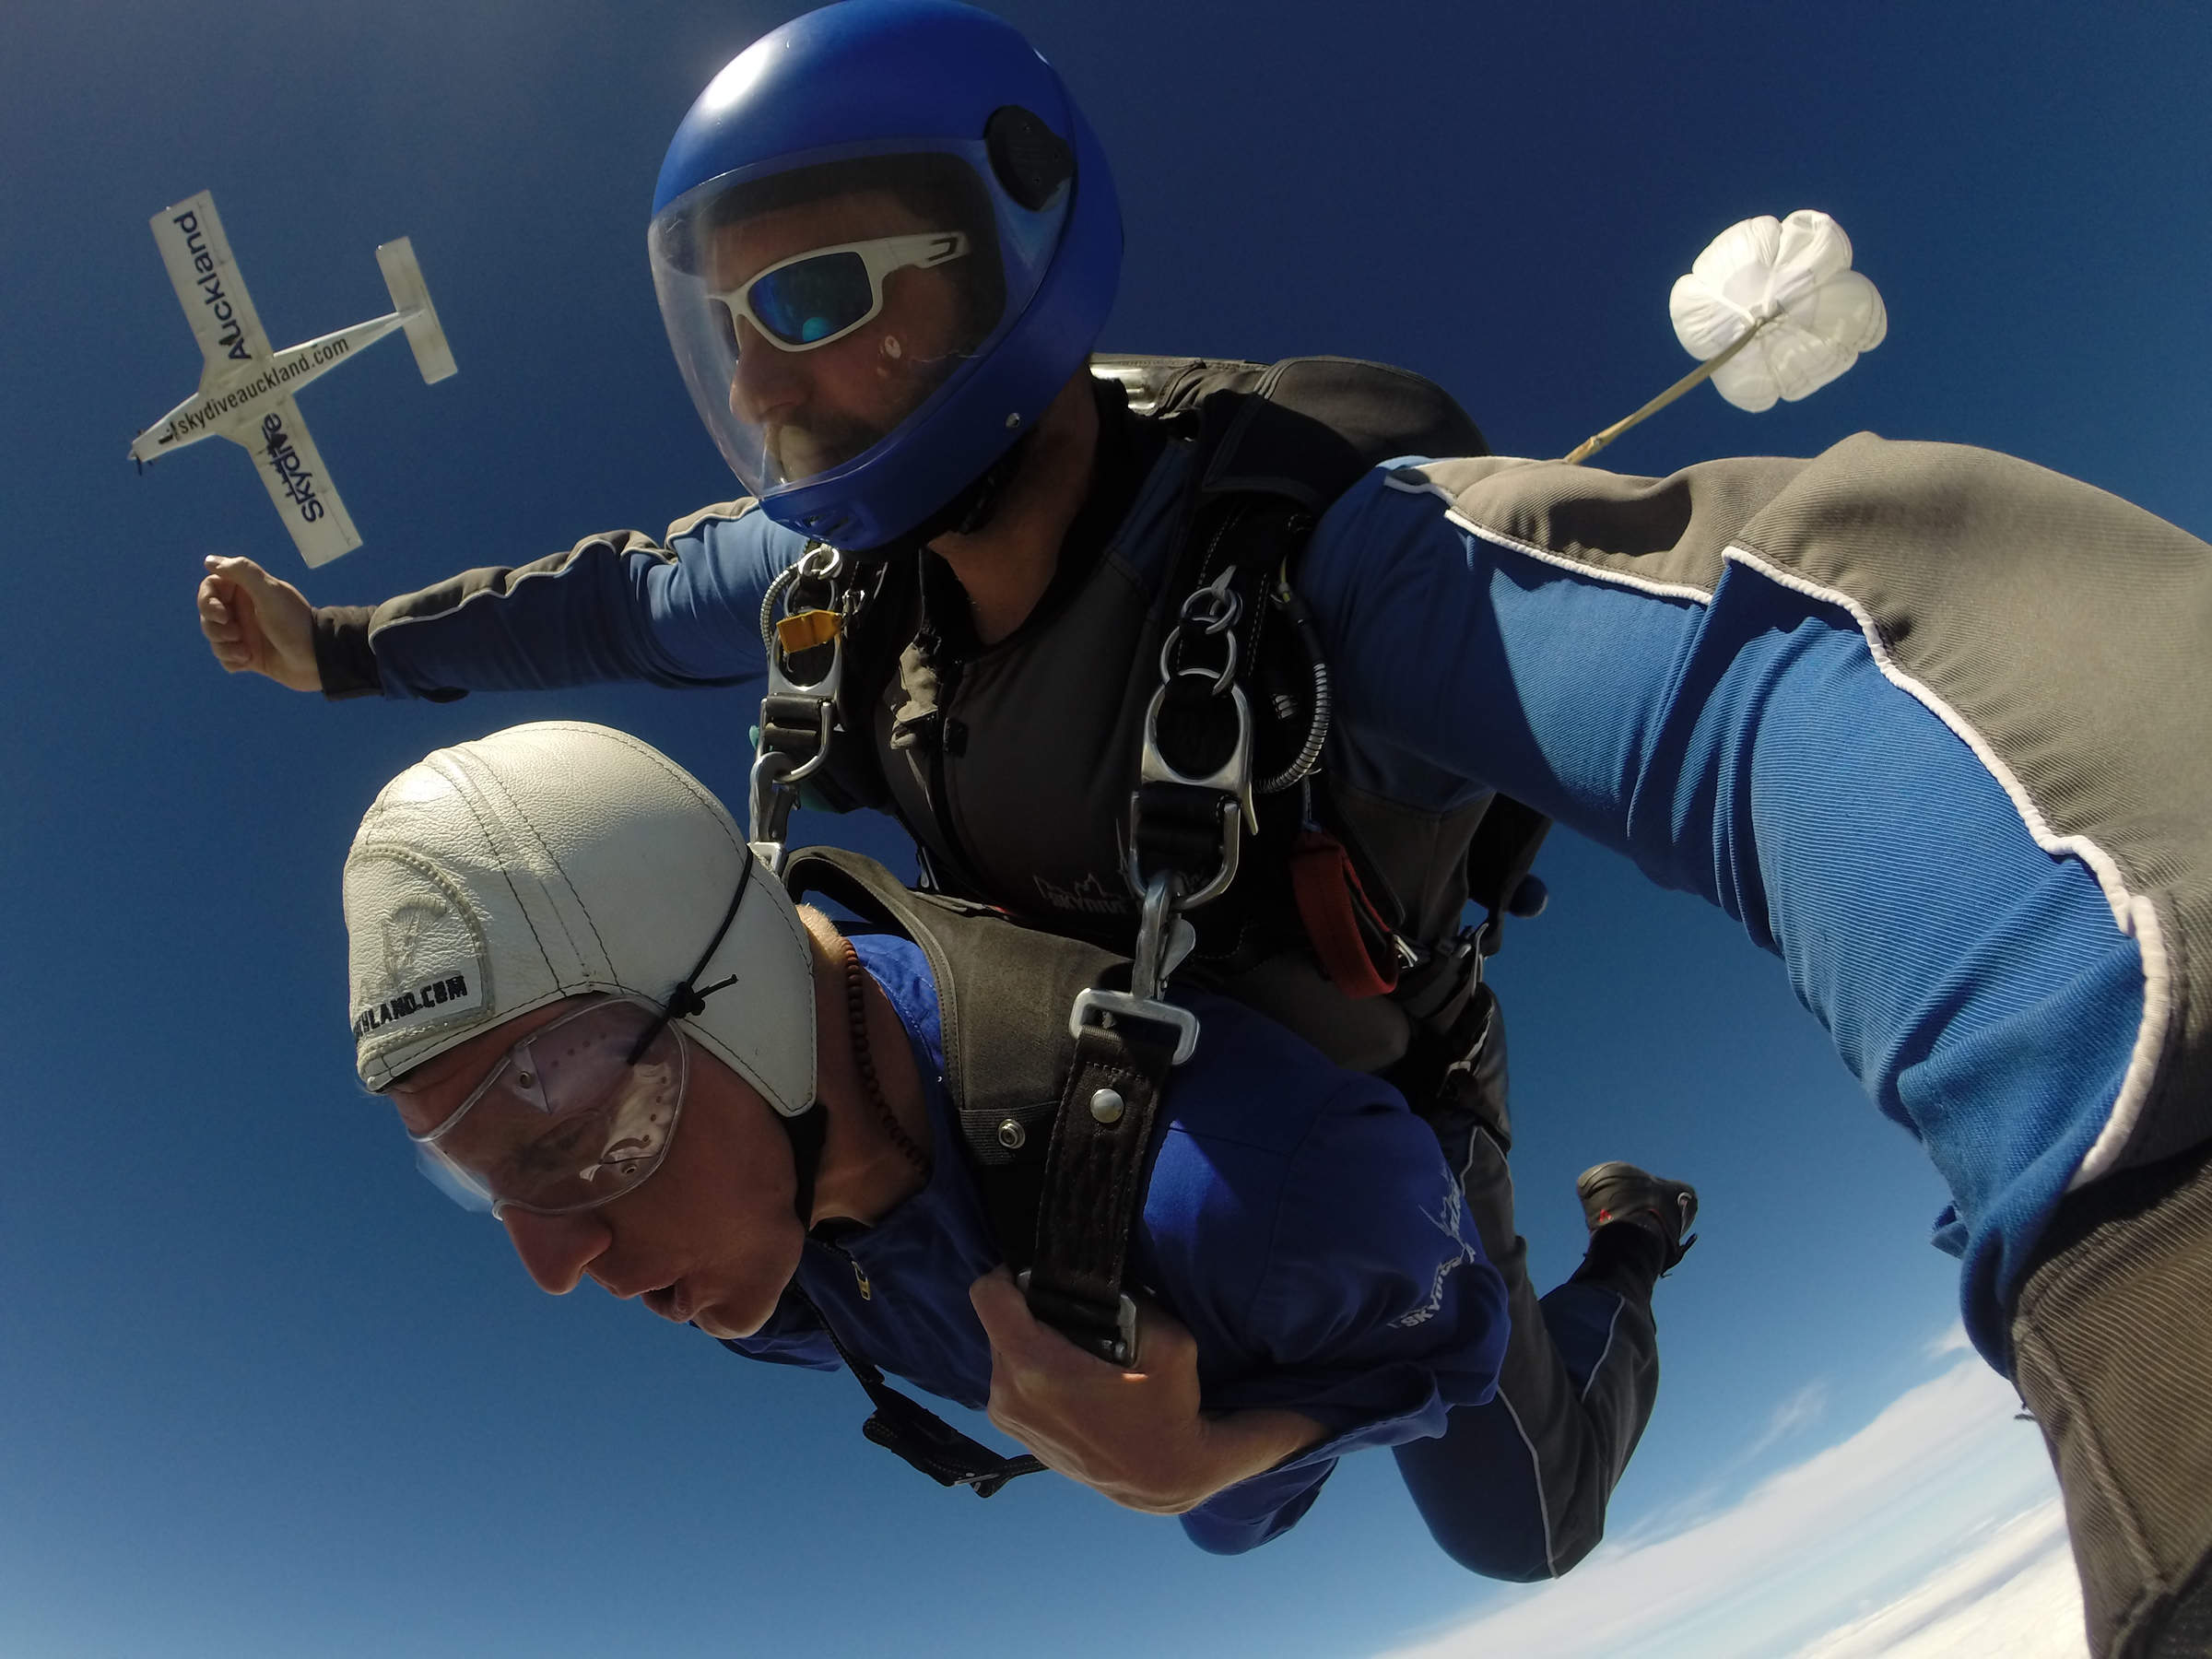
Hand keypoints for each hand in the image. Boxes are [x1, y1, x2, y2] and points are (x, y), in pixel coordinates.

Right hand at [197, 555, 320, 690]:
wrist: (316, 660)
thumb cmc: (294, 622)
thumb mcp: (270, 592)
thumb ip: (242, 572)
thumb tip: (209, 560)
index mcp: (248, 590)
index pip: (210, 588)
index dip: (207, 600)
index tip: (221, 612)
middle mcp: (244, 610)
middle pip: (207, 614)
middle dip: (215, 627)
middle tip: (236, 633)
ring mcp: (245, 633)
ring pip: (213, 637)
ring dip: (224, 646)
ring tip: (245, 652)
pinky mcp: (248, 655)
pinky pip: (224, 657)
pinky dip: (232, 660)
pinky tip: (249, 661)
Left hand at [968, 1267, 1324, 1513]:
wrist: (1164, 1478)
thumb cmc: (1168, 1408)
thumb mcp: (1168, 1340)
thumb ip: (1129, 1302)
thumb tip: (1102, 1282)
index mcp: (1035, 1368)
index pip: (988, 1294)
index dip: (1011, 1273)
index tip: (1040, 1273)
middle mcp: (1007, 1393)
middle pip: (999, 1322)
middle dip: (1030, 1310)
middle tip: (1073, 1312)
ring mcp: (1006, 1417)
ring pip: (1005, 1351)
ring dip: (1033, 1342)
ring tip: (1077, 1350)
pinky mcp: (1012, 1433)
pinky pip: (1011, 1380)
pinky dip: (1033, 1370)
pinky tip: (1072, 1380)